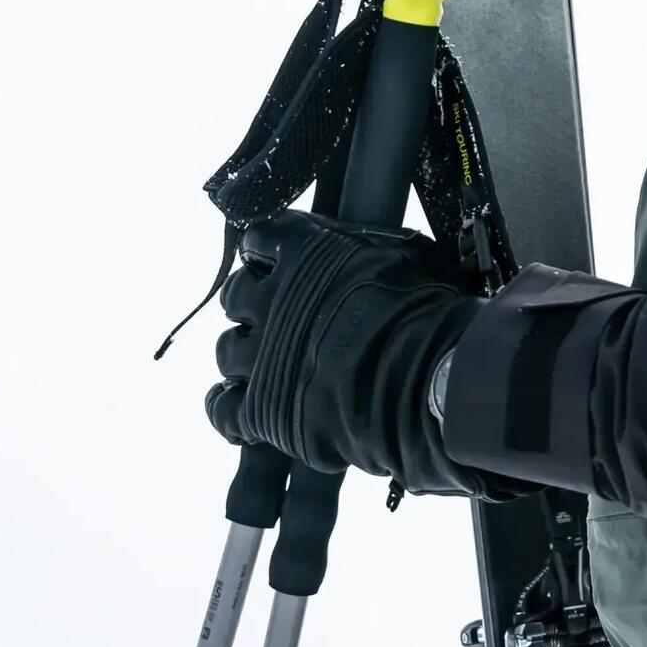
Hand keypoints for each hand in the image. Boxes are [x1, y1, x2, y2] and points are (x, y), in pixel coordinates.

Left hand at [206, 209, 485, 496]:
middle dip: (250, 303)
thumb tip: (360, 250)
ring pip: (226, 349)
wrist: (424, 375)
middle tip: (272, 317)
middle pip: (235, 294)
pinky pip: (222, 409)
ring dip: (243, 353)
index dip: (265, 250)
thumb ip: (363, 249)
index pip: (261, 236)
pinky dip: (225, 407)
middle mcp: (273, 299)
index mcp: (305, 252)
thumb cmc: (423, 310)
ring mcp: (263, 355)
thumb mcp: (400, 254)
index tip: (273, 261)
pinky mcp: (261, 409)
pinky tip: (236, 407)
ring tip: (264, 364)